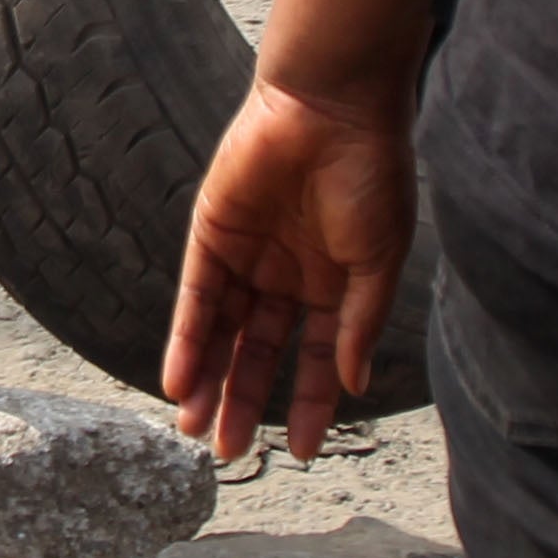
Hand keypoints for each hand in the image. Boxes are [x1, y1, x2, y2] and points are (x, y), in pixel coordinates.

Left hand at [168, 74, 413, 461]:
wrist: (332, 105)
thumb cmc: (371, 173)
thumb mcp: (378, 260)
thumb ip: (359, 323)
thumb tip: (353, 383)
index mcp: (333, 283)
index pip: (314, 358)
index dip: (307, 404)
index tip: (298, 451)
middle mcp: (287, 275)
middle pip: (259, 353)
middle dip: (244, 401)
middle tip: (226, 451)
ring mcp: (248, 255)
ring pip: (223, 333)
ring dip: (209, 381)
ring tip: (196, 429)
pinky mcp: (212, 234)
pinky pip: (196, 299)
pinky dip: (187, 341)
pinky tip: (180, 380)